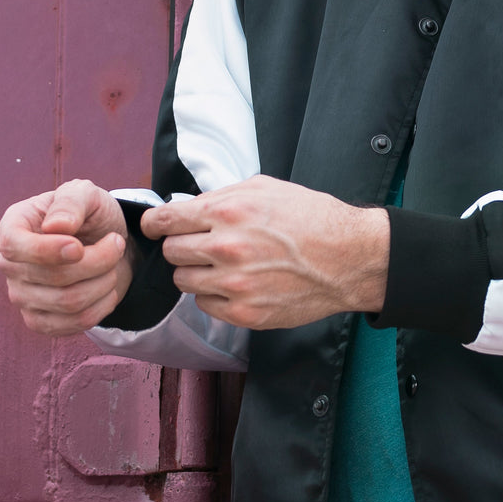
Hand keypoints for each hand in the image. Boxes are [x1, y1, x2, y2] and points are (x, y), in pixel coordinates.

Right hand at [0, 179, 132, 334]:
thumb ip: (71, 201)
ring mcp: (21, 296)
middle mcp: (9, 264)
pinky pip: (73, 324)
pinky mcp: (39, 320)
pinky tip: (107, 290)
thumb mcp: (86, 194)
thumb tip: (56, 227)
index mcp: (13, 226)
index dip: (47, 250)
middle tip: (116, 244)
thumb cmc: (90, 215)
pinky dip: (101, 307)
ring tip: (112, 266)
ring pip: (68, 302)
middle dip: (97, 261)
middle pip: (52, 276)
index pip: (13, 246)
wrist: (106, 243)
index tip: (79, 246)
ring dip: (104, 283)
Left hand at [140, 174, 388, 329]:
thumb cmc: (311, 218)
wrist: (348, 257)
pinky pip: (204, 306)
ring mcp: (235, 284)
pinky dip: (213, 295)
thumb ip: (221, 197)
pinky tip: (235, 283)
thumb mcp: (265, 188)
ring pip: (183, 281)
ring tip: (220, 265)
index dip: (154, 224)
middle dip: (181, 246)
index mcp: (228, 211)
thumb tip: (186, 209)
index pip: (165, 221)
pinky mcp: (245, 313)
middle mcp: (226, 247)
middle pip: (171, 252)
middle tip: (200, 245)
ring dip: (195, 272)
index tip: (154, 228)